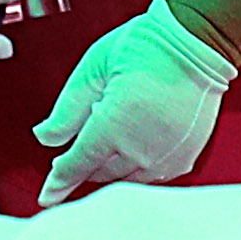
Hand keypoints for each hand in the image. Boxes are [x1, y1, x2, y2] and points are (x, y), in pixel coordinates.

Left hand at [37, 0, 240, 195]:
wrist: (196, 42)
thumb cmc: (144, 47)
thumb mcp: (94, 68)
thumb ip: (67, 109)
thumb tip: (44, 138)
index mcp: (115, 124)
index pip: (78, 163)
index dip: (59, 181)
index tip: (46, 197)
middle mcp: (142, 148)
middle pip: (99, 172)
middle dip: (84, 161)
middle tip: (83, 135)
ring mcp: (166, 156)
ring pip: (124, 177)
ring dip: (108, 165)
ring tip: (111, 131)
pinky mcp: (184, 158)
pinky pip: (149, 176)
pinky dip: (134, 166)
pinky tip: (131, 144)